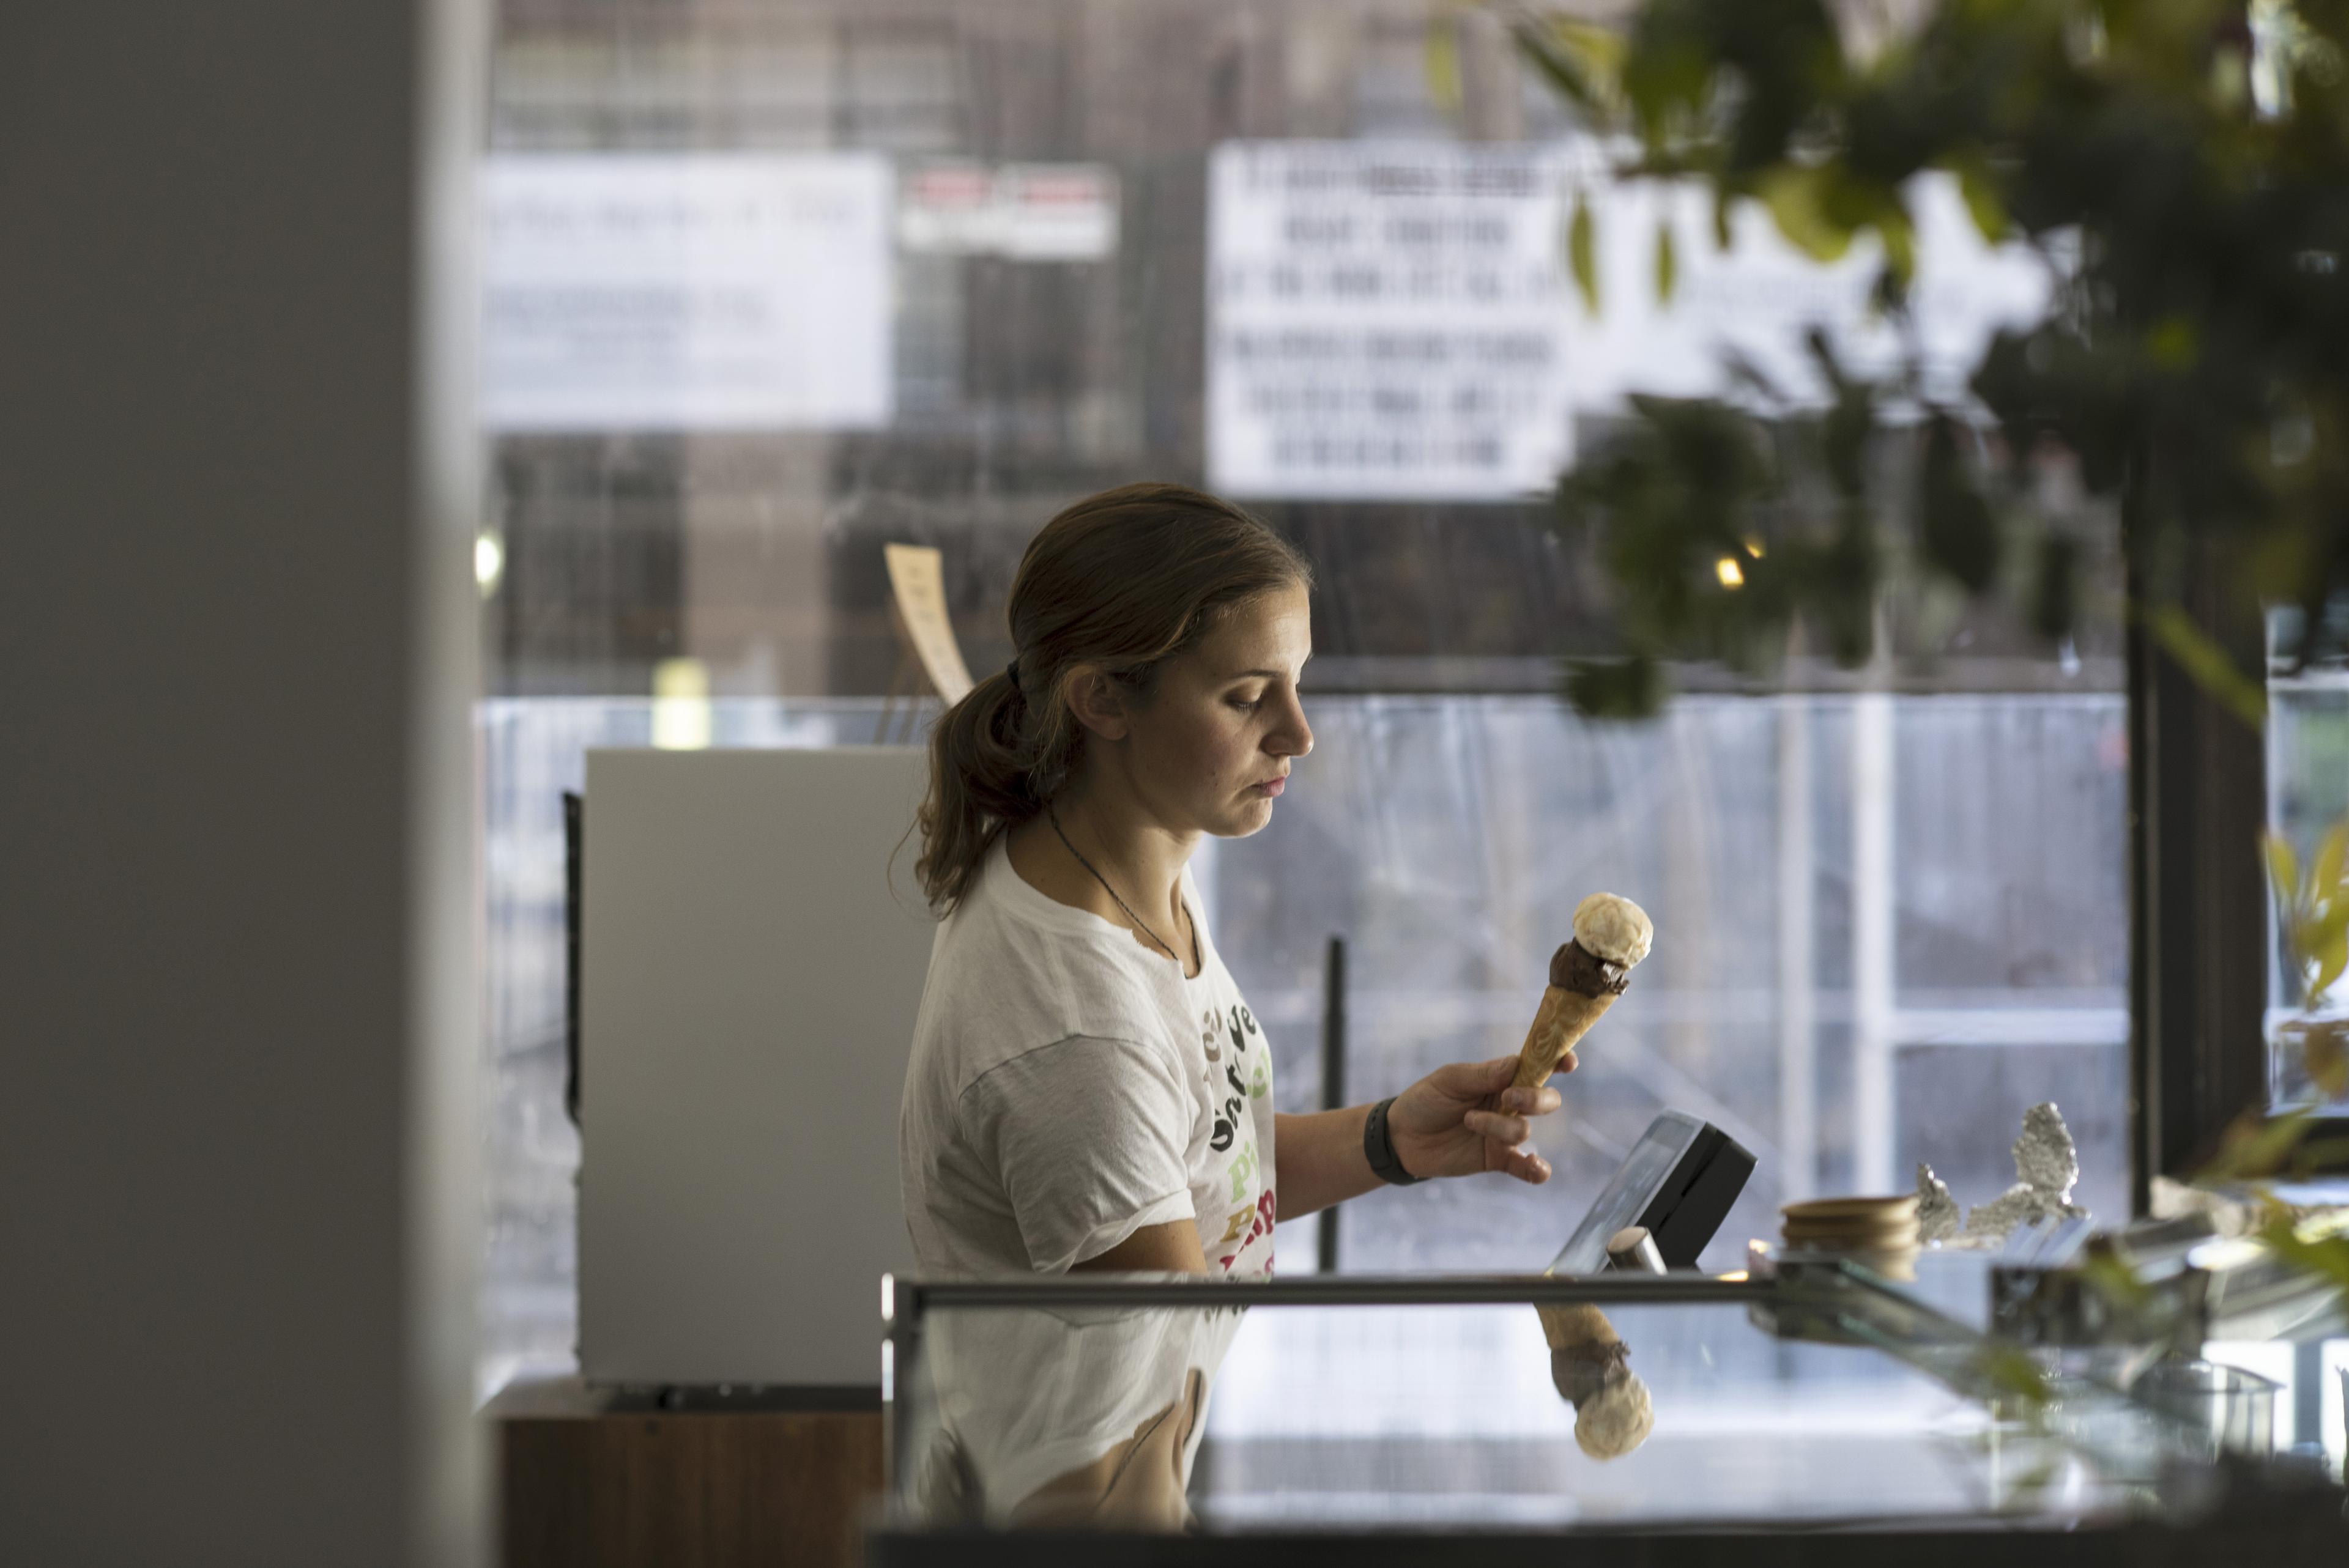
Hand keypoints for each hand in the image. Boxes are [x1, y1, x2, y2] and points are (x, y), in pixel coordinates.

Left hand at [1386, 1054, 1569, 1183]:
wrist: (1401, 1137)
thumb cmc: (1425, 1100)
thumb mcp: (1449, 1080)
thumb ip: (1483, 1074)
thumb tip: (1517, 1063)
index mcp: (1500, 1077)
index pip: (1537, 1067)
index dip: (1557, 1062)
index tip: (1568, 1063)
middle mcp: (1509, 1104)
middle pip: (1545, 1099)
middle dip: (1534, 1098)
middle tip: (1507, 1098)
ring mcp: (1504, 1133)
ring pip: (1524, 1130)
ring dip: (1499, 1127)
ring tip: (1469, 1122)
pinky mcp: (1497, 1159)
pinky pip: (1526, 1167)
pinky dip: (1536, 1169)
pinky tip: (1535, 1166)